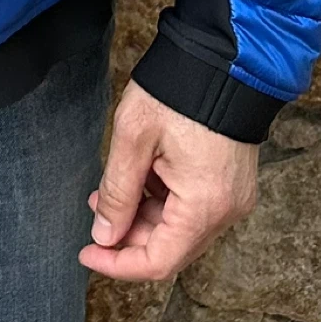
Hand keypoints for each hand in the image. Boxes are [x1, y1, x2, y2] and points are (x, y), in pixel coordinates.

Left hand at [78, 79, 256, 281]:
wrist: (220, 57)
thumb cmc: (178, 91)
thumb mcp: (133, 138)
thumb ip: (117, 192)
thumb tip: (104, 235)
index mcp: (205, 204)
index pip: (159, 261)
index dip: (118, 264)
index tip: (87, 252)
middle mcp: (227, 209)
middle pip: (171, 247)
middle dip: (128, 235)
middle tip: (95, 209)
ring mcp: (233, 197)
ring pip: (180, 228)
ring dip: (142, 216)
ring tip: (109, 188)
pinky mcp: (231, 182)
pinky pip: (193, 207)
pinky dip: (162, 201)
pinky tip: (138, 177)